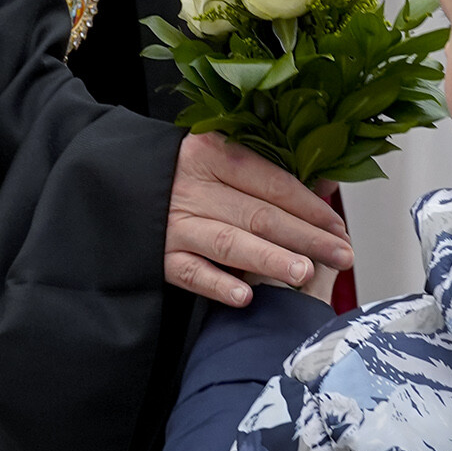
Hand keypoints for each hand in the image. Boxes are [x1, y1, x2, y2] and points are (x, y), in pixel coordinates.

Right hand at [165, 133, 354, 308]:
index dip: (310, 206)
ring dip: (269, 259)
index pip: (272, 182)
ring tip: (304, 273)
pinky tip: (245, 296)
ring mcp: (174, 223)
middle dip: (305, 237)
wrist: (111, 181)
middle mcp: (193, 187)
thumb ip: (270, 172)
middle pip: (258, 214)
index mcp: (213, 153)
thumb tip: (326, 183)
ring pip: (229, 243)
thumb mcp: (221, 156)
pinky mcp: (158, 256)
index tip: (339, 228)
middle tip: (341, 255)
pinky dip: (217, 284)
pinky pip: (190, 272)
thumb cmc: (182, 172)